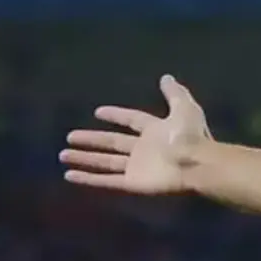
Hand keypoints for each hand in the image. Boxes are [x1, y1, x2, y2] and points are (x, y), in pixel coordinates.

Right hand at [60, 75, 211, 193]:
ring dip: (84, 159)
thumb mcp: (184, 108)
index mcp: (155, 130)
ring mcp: (137, 167)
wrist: (196, 164)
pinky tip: (70, 175)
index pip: (132, 120)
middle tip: (70, 136)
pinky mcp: (132, 183)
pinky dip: (88, 179)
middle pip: (112, 143)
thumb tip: (166, 76)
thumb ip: (174, 93)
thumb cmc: (192, 136)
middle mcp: (144, 149)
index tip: (98, 112)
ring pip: (105, 162)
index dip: (116, 115)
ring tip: (63, 155)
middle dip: (92, 140)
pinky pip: (106, 181)